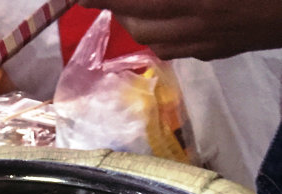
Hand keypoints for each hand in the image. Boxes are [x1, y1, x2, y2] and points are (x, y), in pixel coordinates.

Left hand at [76, 0, 281, 59]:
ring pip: (152, 40)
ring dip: (133, 20)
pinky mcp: (216, 52)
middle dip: (114, 5)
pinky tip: (158, 18)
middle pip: (137, 23)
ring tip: (127, 2)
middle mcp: (199, 23)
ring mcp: (208, 42)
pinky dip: (157, 33)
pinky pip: (173, 48)